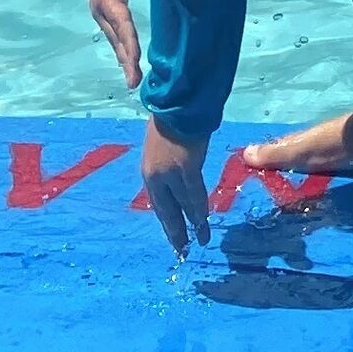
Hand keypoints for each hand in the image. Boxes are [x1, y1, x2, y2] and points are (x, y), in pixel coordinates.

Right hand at [83, 0, 147, 87]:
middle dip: (125, 60)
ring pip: (114, 38)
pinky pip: (116, 33)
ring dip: (123, 58)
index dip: (129, 42)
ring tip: (133, 79)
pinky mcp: (108, 10)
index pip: (120, 23)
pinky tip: (128, 60)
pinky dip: (122, 48)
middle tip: (134, 82)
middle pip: (115, 37)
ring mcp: (103, 10)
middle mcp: (101, 8)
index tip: (135, 61)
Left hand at [137, 117, 212, 253]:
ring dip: (192, 225)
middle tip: (181, 249)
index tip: (174, 235)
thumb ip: (166, 163)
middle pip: (166, 210)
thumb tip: (177, 174)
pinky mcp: (186, 169)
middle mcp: (156, 177)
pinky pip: (194, 195)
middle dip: (175, 231)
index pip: (158, 203)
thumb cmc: (170, 118)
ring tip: (199, 241)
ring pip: (183, 206)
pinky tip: (204, 224)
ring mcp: (170, 174)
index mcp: (148, 171)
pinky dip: (199, 210)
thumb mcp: (160, 145)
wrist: (177, 102)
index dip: (167, 221)